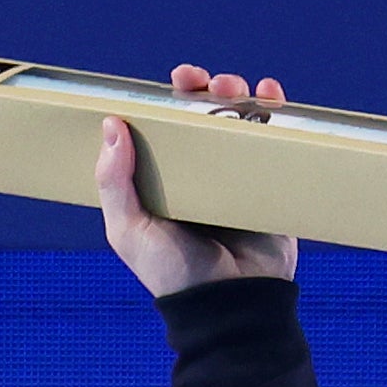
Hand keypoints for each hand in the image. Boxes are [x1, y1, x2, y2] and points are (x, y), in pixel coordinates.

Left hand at [96, 66, 301, 296]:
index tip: (176, 81)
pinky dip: (274, 112)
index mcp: (164, 181)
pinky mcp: (268, 184)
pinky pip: (273, 141)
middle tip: (207, 82)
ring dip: (239, 95)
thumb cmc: (173, 274)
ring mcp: (235, 176)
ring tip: (237, 87)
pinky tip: (271, 95)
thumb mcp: (130, 231)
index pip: (167, 129)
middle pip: (205, 118)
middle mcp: (199, 174)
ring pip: (240, 122)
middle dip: (207, 91)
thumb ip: (115, 183)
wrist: (229, 305)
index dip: (171, 101)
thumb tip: (111, 125)